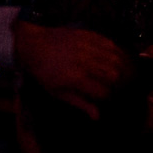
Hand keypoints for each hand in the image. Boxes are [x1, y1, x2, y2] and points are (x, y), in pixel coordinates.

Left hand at [14, 21, 130, 119]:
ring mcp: (86, 46)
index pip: (103, 92)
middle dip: (117, 83)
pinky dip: (116, 51)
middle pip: (114, 75)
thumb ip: (79, 103)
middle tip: (113, 85)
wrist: (33, 45)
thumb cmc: (44, 72)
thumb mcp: (57, 92)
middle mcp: (84, 62)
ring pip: (114, 59)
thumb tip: (97, 117)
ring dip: (119, 67)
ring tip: (117, 73)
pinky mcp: (86, 35)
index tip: (103, 96)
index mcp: (76, 78)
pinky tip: (114, 57)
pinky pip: (109, 43)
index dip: (106, 97)